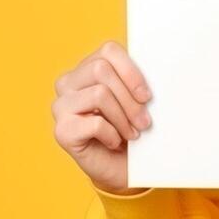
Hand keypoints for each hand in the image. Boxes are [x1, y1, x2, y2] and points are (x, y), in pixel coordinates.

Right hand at [51, 40, 153, 194]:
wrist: (121, 168)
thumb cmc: (131, 128)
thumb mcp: (136, 99)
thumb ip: (136, 80)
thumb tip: (158, 64)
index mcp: (86, 68)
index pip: (108, 50)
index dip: (131, 70)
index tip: (147, 95)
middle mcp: (67, 83)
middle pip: (101, 70)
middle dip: (130, 98)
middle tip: (144, 121)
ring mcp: (60, 107)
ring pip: (99, 94)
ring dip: (124, 118)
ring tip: (133, 133)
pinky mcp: (62, 131)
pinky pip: (95, 123)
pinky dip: (113, 134)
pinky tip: (114, 142)